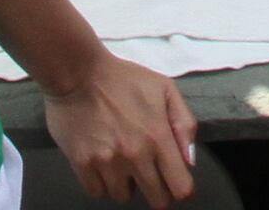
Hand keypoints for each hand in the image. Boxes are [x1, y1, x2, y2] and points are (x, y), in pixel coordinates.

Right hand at [38, 53, 198, 204]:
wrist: (78, 72)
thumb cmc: (122, 78)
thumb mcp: (164, 89)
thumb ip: (184, 124)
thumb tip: (190, 161)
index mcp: (158, 137)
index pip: (180, 188)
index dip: (181, 188)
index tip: (175, 181)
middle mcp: (135, 155)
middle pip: (157, 200)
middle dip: (157, 189)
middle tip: (148, 171)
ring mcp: (107, 162)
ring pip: (123, 197)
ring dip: (125, 183)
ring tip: (121, 159)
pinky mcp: (82, 164)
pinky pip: (97, 192)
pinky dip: (101, 182)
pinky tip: (103, 161)